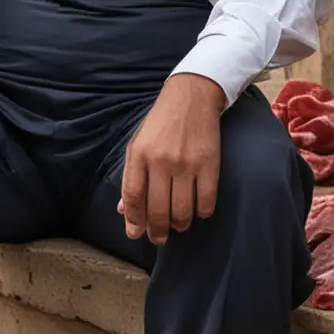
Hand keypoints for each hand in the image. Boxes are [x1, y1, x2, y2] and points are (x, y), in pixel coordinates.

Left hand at [118, 73, 226, 245]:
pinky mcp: (209, 164)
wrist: (191, 96)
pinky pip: (206, 202)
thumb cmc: (161, 122)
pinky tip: (198, 209)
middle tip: (159, 238)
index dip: (134, 220)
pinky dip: (201, 212)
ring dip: (180, 225)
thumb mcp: (138, 143)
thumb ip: (130, 176)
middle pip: (158, 210)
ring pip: (182, 211)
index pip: (133, 197)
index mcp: (140, 154)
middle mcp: (162, 160)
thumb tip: (123, 210)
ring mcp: (187, 163)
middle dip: (157, 232)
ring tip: (178, 224)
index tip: (136, 233)